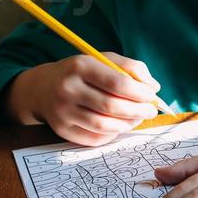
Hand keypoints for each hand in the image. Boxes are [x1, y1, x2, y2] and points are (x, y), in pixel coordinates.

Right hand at [5, 52, 160, 144]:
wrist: (43, 88)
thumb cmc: (82, 72)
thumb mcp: (104, 60)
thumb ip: (131, 68)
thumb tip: (154, 88)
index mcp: (81, 66)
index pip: (117, 83)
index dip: (140, 92)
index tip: (152, 96)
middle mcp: (68, 89)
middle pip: (112, 106)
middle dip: (138, 111)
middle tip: (151, 111)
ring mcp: (63, 111)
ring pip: (104, 125)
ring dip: (127, 124)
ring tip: (137, 118)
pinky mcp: (62, 130)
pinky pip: (95, 138)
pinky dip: (112, 134)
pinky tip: (119, 125)